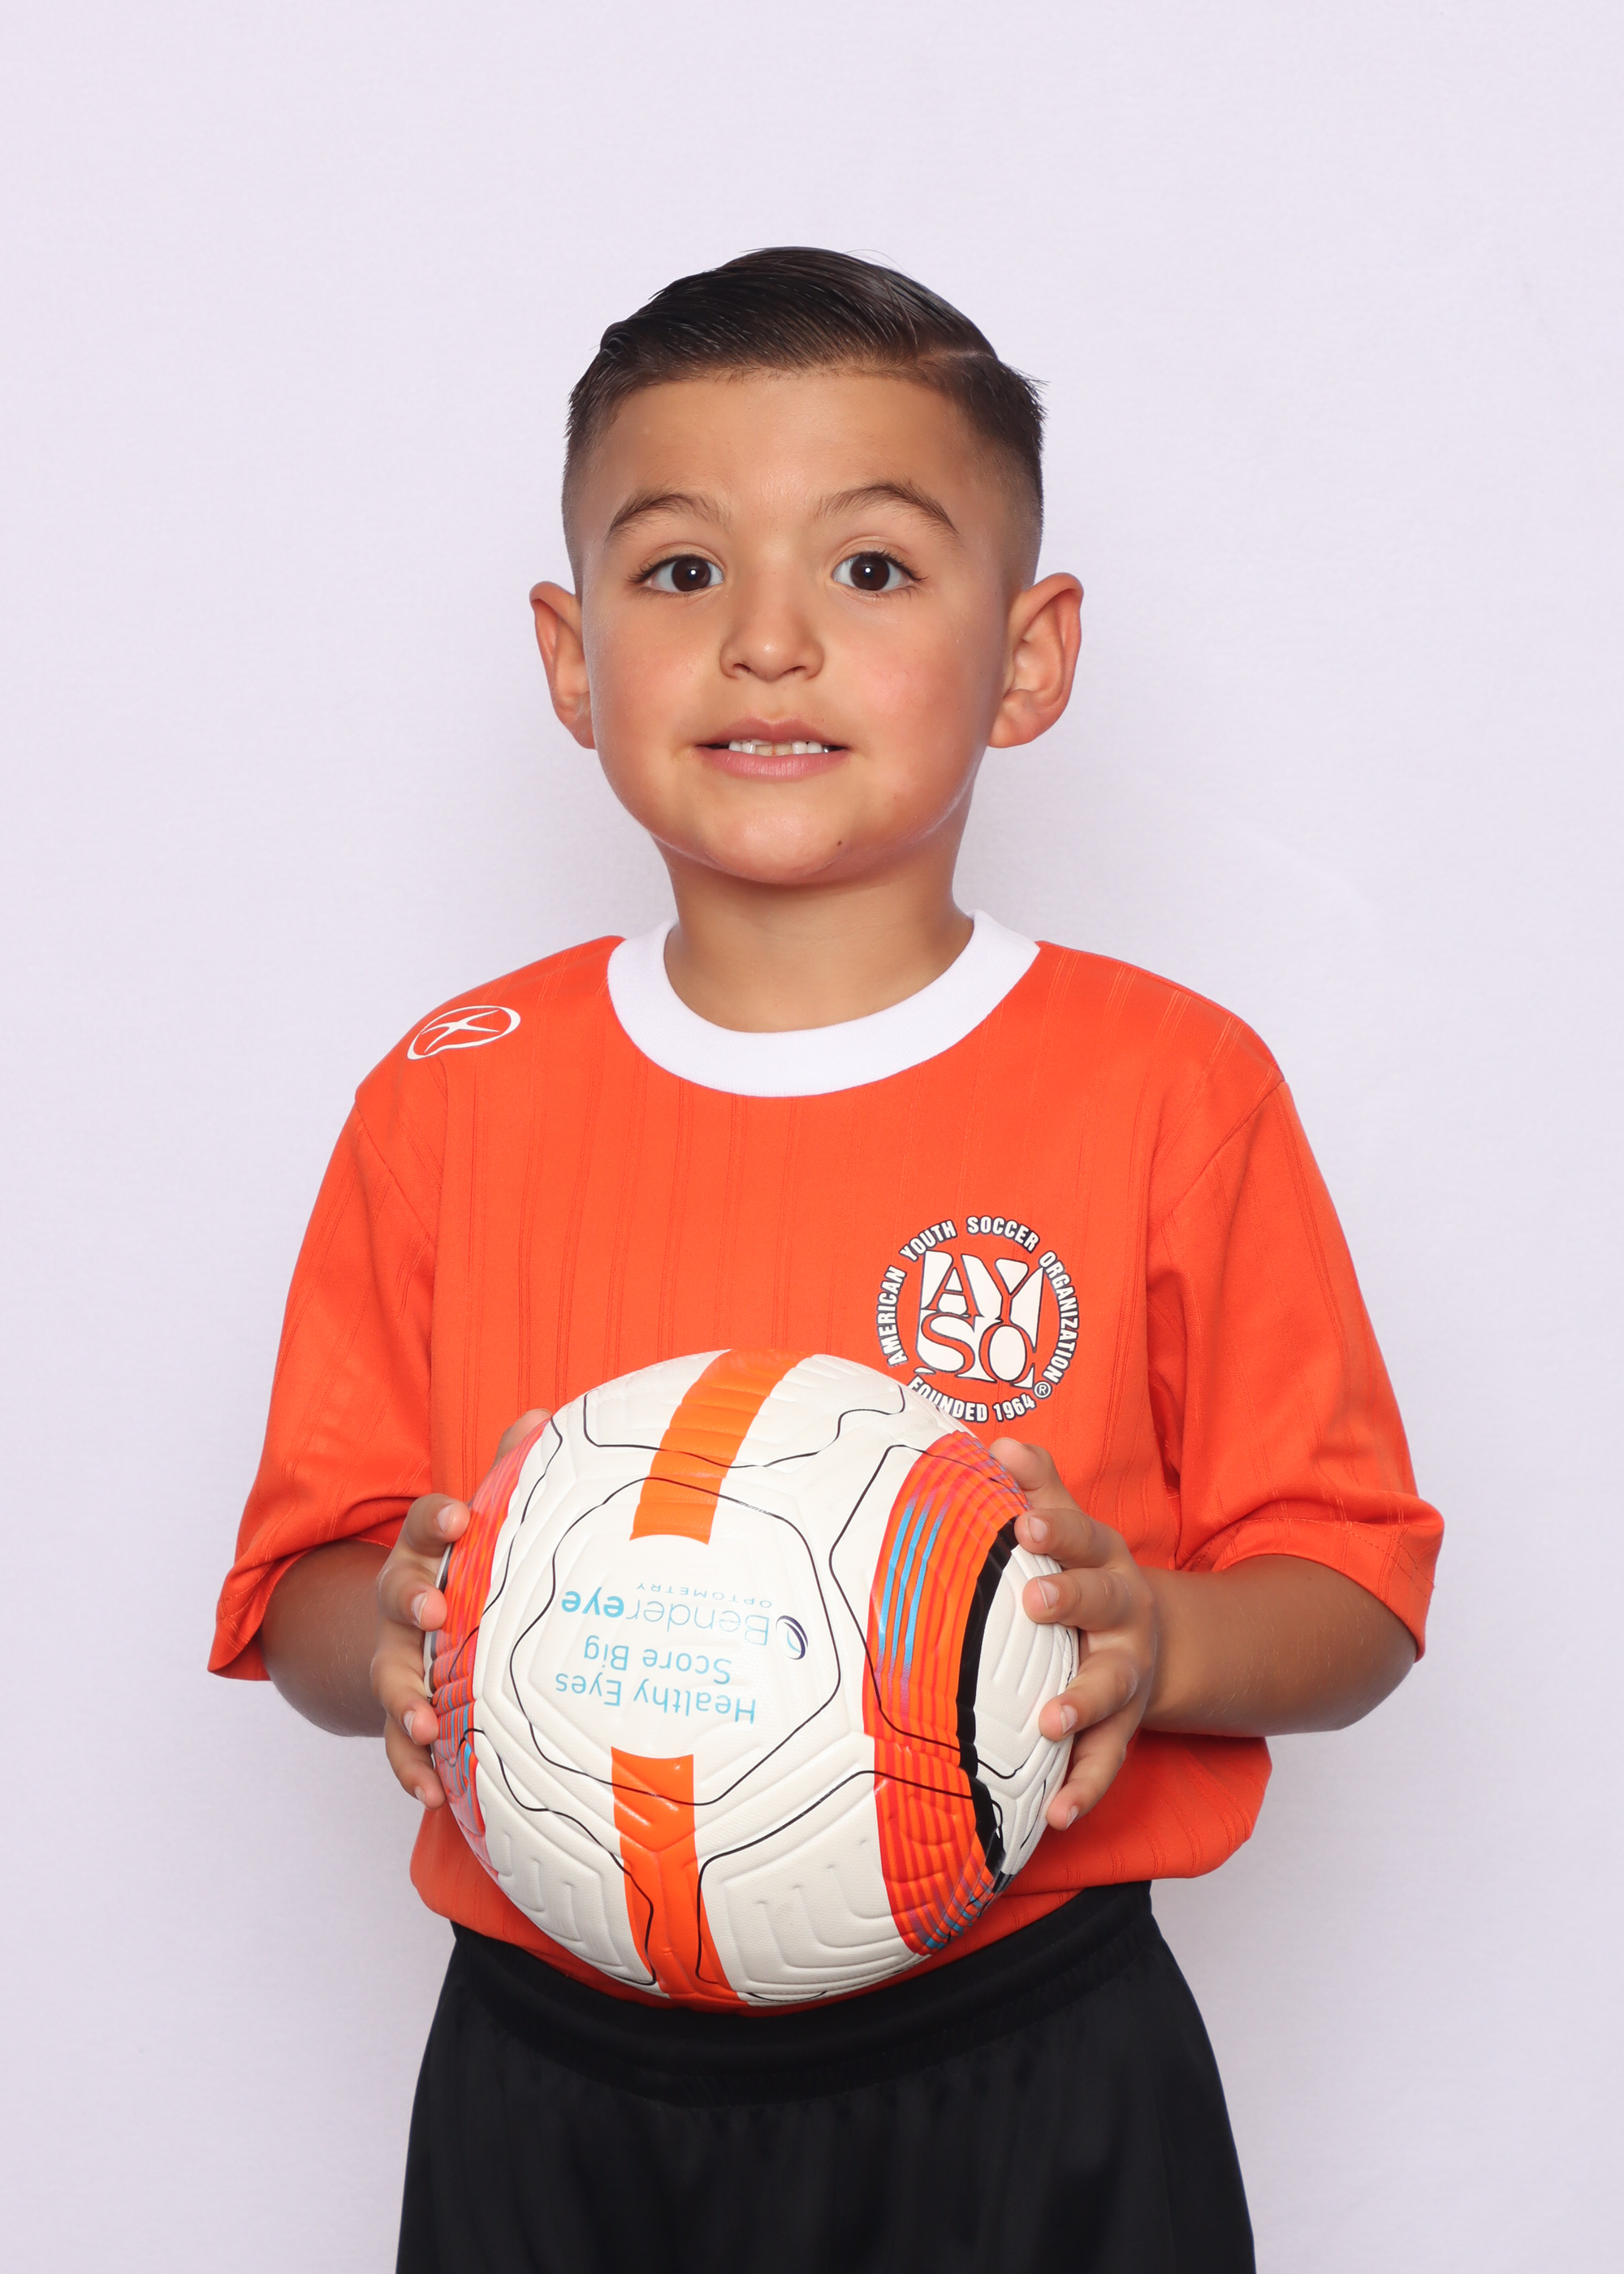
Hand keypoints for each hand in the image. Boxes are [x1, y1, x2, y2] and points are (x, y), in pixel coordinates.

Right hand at [371, 1409, 550, 1807]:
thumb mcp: (489, 1526)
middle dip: (410, 1599)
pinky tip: (431, 1795)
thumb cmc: (470, 1573)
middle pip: (394, 1594)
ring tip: (424, 1721)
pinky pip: (398, 1746)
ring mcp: (396, 1661)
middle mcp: (402, 1605)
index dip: (438, 1519)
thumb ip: (512, 1474)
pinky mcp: (402, 1714)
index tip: (461, 1516)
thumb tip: (541, 1415)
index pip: (423, 1524)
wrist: (415, 1635)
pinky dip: (411, 1769)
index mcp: (428, 1553)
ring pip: (389, 1677)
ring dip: (403, 1699)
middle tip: (435, 1609)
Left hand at [993, 1437, 1161, 1830]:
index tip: (1025, 1525)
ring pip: (1108, 1687)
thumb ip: (1038, 1487)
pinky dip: (1082, 1789)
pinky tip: (1056, 1815)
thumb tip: (996, 1442)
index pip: (1081, 1536)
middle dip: (1071, 1601)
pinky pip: (1104, 1762)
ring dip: (1079, 1703)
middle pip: (1103, 1602)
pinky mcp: (1121, 1727)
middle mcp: (1123, 1615)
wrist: (1148, 1641)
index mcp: (1103, 1559)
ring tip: (1049, 1721)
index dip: (1055, 1530)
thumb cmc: (1083, 1575)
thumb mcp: (1070, 1527)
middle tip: (1033, 1602)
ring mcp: (1125, 1674)